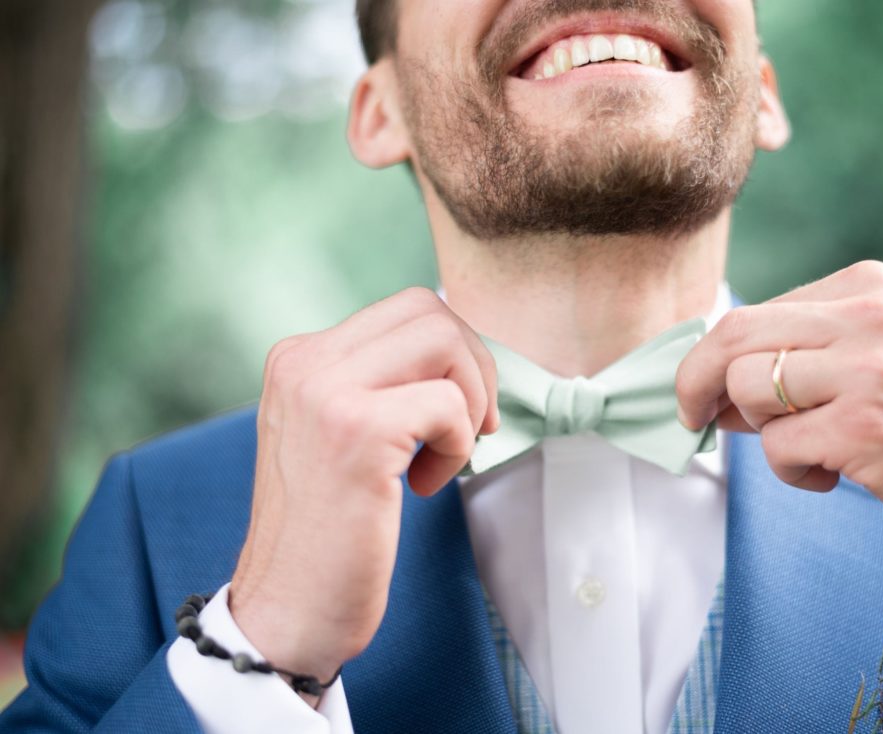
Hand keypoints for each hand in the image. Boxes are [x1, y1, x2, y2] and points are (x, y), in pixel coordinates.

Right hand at [229, 287, 498, 690]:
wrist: (287, 610)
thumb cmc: (325, 530)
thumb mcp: (335, 435)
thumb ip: (374, 384)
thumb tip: (458, 349)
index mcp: (299, 358)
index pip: (407, 309)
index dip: (455, 355)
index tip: (458, 411)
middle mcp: (303, 363)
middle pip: (429, 310)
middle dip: (474, 366)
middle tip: (470, 427)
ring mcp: (325, 393)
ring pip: (443, 339)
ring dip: (469, 399)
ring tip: (444, 453)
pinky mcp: (356, 432)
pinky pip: (449, 405)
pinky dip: (456, 447)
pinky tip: (423, 486)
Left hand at [676, 261, 882, 601]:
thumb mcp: (878, 362)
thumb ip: (802, 358)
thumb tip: (710, 381)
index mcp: (868, 289)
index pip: (755, 311)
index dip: (713, 356)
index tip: (704, 390)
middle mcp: (869, 317)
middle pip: (734, 335)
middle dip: (694, 381)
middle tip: (691, 417)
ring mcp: (868, 370)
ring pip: (746, 388)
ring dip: (757, 432)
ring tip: (805, 450)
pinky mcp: (865, 428)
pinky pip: (776, 445)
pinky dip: (789, 471)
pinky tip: (831, 476)